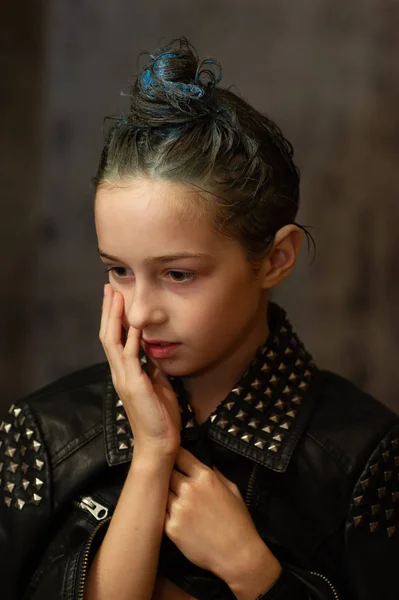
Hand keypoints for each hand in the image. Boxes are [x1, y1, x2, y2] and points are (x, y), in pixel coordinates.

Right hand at [100, 284, 180, 456]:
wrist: (159, 443)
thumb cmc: (160, 417)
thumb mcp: (158, 385)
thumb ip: (153, 368)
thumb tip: (154, 351)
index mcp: (124, 372)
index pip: (114, 338)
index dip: (113, 317)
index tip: (115, 297)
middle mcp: (119, 372)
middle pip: (107, 334)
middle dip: (108, 310)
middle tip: (109, 287)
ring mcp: (124, 378)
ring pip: (112, 341)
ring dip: (114, 317)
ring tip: (116, 296)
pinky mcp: (134, 384)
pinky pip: (130, 356)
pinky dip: (131, 338)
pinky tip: (135, 324)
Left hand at [164, 447, 277, 585]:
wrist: (237, 554)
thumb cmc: (238, 521)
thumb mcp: (232, 489)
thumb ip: (216, 473)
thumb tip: (206, 463)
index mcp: (205, 477)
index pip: (180, 455)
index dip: (174, 454)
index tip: (171, 457)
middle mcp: (189, 489)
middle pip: (166, 472)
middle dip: (167, 473)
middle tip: (167, 477)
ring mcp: (178, 508)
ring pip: (160, 491)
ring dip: (163, 492)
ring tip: (165, 495)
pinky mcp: (171, 528)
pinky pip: (160, 513)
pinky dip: (163, 512)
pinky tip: (170, 513)